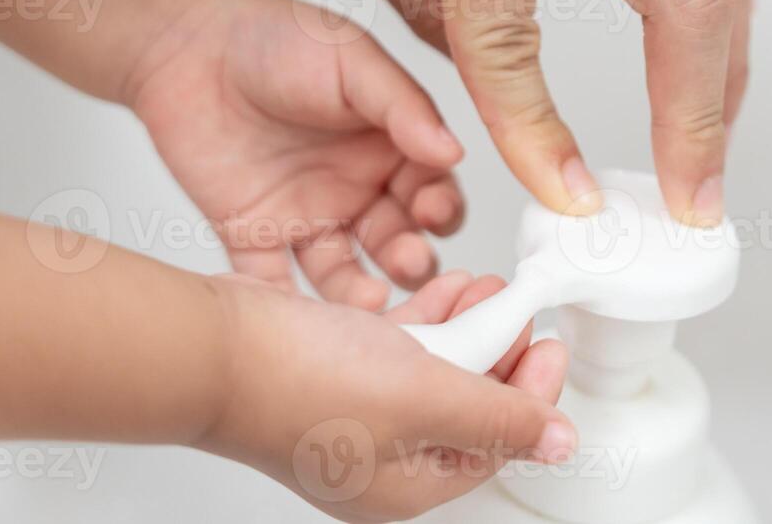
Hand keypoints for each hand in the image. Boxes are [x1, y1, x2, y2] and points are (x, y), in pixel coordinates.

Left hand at [125, 0, 465, 309]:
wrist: (188, 42)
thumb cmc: (278, 38)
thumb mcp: (354, 61)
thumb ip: (403, 107)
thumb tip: (454, 151)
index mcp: (392, 148)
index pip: (433, 191)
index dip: (440, 207)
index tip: (436, 212)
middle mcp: (358, 189)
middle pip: (397, 241)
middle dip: (410, 259)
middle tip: (408, 263)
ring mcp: (307, 217)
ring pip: (344, 273)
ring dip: (360, 294)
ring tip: (368, 301)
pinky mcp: (252, 235)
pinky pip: (271, 282)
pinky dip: (284, 306)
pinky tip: (300, 321)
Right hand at [204, 270, 572, 522]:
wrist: (211, 345)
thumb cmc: (297, 383)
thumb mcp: (425, 398)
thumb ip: (499, 417)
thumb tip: (561, 443)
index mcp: (408, 483)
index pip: (498, 443)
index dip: (532, 390)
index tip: (549, 340)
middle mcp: (383, 457)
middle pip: (471, 405)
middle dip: (501, 350)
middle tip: (519, 307)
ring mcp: (357, 414)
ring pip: (439, 368)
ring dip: (470, 327)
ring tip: (487, 287)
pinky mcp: (337, 371)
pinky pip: (402, 347)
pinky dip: (429, 317)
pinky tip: (444, 287)